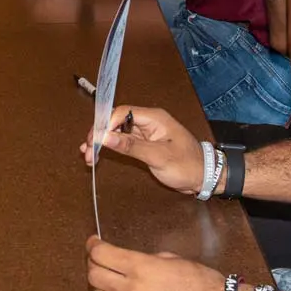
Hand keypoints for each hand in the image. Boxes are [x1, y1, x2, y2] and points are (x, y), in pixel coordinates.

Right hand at [79, 105, 204, 192]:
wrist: (204, 177)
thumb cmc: (186, 165)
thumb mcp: (158, 157)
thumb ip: (130, 146)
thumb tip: (104, 136)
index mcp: (153, 117)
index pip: (122, 113)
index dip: (104, 125)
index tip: (93, 141)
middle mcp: (148, 121)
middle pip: (116, 121)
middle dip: (99, 135)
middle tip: (86, 151)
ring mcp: (146, 133)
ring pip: (117, 132)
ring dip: (102, 142)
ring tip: (88, 156)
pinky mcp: (144, 144)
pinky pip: (123, 142)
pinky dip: (110, 147)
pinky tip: (98, 154)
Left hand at [86, 237, 227, 290]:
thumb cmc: (202, 283)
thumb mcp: (174, 260)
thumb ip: (146, 260)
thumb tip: (128, 261)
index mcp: (141, 269)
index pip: (101, 255)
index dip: (93, 246)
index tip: (93, 243)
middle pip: (93, 277)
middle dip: (93, 266)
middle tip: (99, 262)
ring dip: (103, 289)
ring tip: (113, 285)